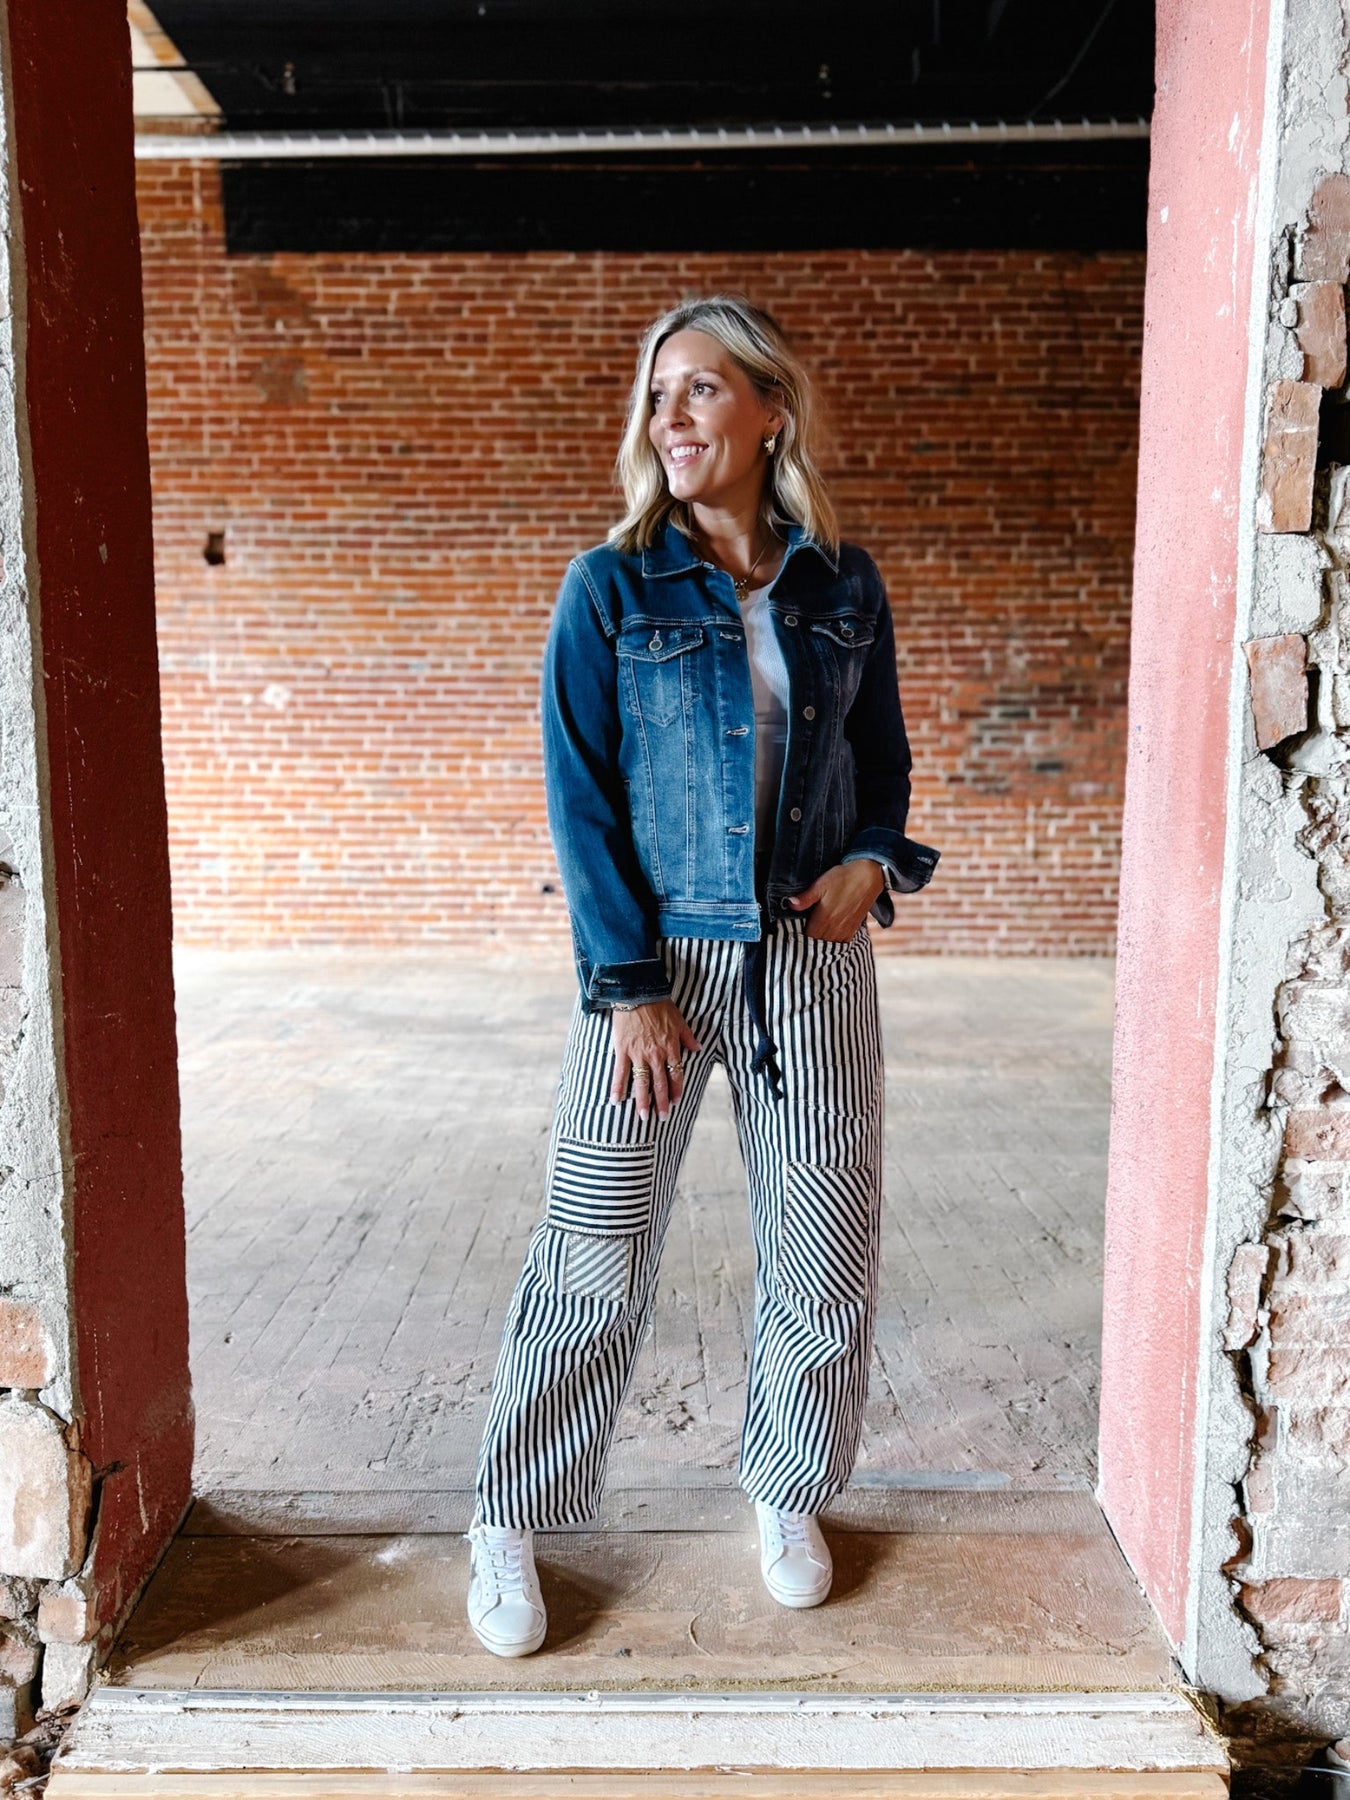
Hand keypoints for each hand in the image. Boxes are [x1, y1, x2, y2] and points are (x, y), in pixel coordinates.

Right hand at [610, 1000, 701, 1121]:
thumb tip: (697, 1049)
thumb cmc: (659, 1005)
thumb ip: (688, 1037)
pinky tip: (615, 1101)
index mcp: (671, 1048)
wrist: (638, 993)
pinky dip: (617, 1088)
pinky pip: (620, 1073)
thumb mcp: (680, 1020)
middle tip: (661, 1118)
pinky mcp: (623, 1050)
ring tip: (643, 1117)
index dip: (676, 1089)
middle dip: (661, 1102)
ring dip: (643, 1101)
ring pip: (642, 1083)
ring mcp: (638, 1054)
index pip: (676, 1074)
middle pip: (660, 1083)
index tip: (675, 1101)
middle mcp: (656, 1055)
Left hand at [786, 859, 883, 940]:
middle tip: (804, 932)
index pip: (808, 937)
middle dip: (810, 940)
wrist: (869, 877)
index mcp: (824, 918)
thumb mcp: (821, 884)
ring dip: (822, 941)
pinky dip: (835, 941)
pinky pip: (842, 942)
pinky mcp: (854, 928)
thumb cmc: (843, 878)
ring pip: (830, 944)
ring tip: (816, 935)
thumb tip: (790, 904)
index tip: (796, 930)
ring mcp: (845, 929)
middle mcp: (835, 928)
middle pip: (818, 943)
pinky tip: (830, 935)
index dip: (801, 936)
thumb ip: (805, 898)